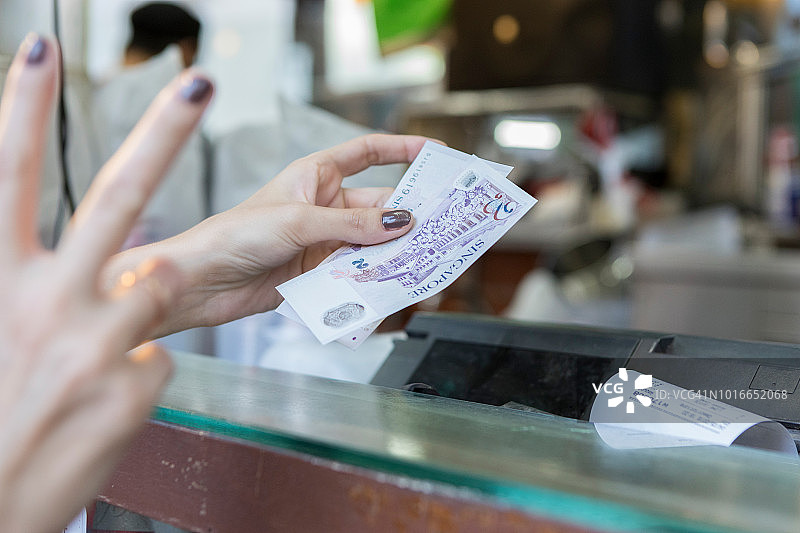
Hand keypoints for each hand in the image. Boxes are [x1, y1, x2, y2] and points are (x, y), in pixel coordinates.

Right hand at [0, 35, 211, 532]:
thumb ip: (19, 283)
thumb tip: (78, 251)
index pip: (6, 179)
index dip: (21, 110)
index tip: (42, 50)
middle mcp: (45, 303)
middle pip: (116, 199)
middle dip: (162, 133)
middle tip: (197, 80)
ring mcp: (96, 344)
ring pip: (155, 284)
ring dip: (135, 304)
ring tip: (87, 357)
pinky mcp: (135, 386)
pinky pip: (157, 356)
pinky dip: (133, 371)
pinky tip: (96, 406)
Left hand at [108, 133, 432, 335]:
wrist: (202, 284)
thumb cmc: (234, 235)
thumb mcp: (298, 222)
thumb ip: (352, 225)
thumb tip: (402, 222)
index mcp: (315, 176)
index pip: (368, 153)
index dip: (403, 149)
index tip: (436, 153)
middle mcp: (324, 206)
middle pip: (380, 205)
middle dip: (409, 215)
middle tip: (444, 225)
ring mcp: (324, 241)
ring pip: (373, 243)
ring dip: (396, 252)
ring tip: (425, 260)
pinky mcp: (319, 273)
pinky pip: (358, 272)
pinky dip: (376, 278)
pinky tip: (393, 285)